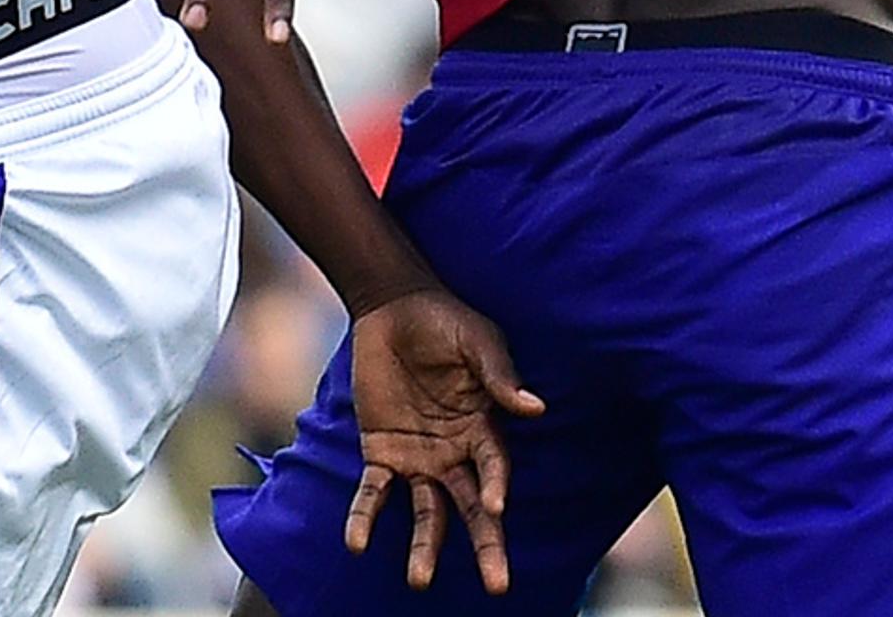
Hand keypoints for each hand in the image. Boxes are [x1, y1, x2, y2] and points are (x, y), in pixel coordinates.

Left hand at [345, 286, 544, 593]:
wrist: (394, 308)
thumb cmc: (445, 322)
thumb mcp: (477, 341)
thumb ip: (499, 374)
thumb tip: (535, 408)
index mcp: (483, 429)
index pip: (494, 467)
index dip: (496, 485)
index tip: (497, 506)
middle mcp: (455, 454)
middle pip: (473, 508)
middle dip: (487, 545)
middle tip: (498, 585)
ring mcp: (418, 458)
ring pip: (425, 512)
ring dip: (423, 547)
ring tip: (418, 580)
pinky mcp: (380, 452)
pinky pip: (373, 492)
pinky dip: (365, 516)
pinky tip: (356, 542)